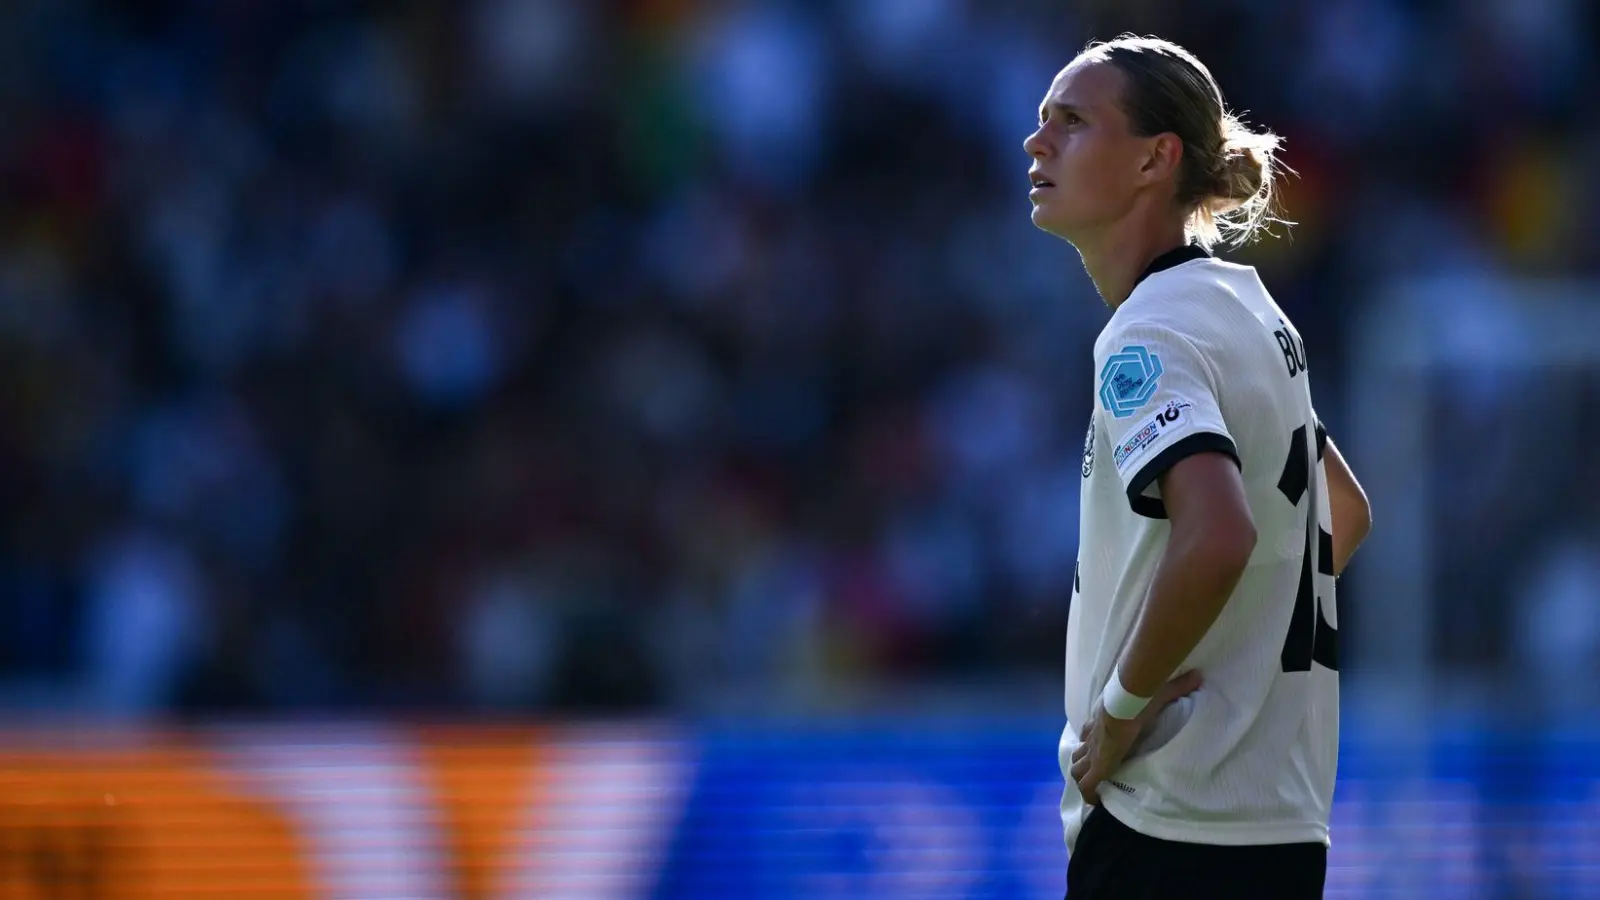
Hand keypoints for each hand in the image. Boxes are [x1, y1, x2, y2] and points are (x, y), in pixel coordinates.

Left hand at [1069, 669, 1202, 805]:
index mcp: (1103, 720)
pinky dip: (1089, 794)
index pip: (1091, 732)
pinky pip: (1087, 785)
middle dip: (1085, 762)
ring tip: (1097, 787)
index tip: (1102, 748)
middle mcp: (1093, 737)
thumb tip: (1197, 677)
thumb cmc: (1137, 699)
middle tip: (1097, 772)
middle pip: (1080, 752)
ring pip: (1077, 768)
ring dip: (1085, 778)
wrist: (1125, 704)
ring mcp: (1093, 753)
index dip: (1094, 741)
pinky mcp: (1098, 766)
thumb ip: (1177, 685)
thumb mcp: (1158, 691)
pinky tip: (1097, 801)